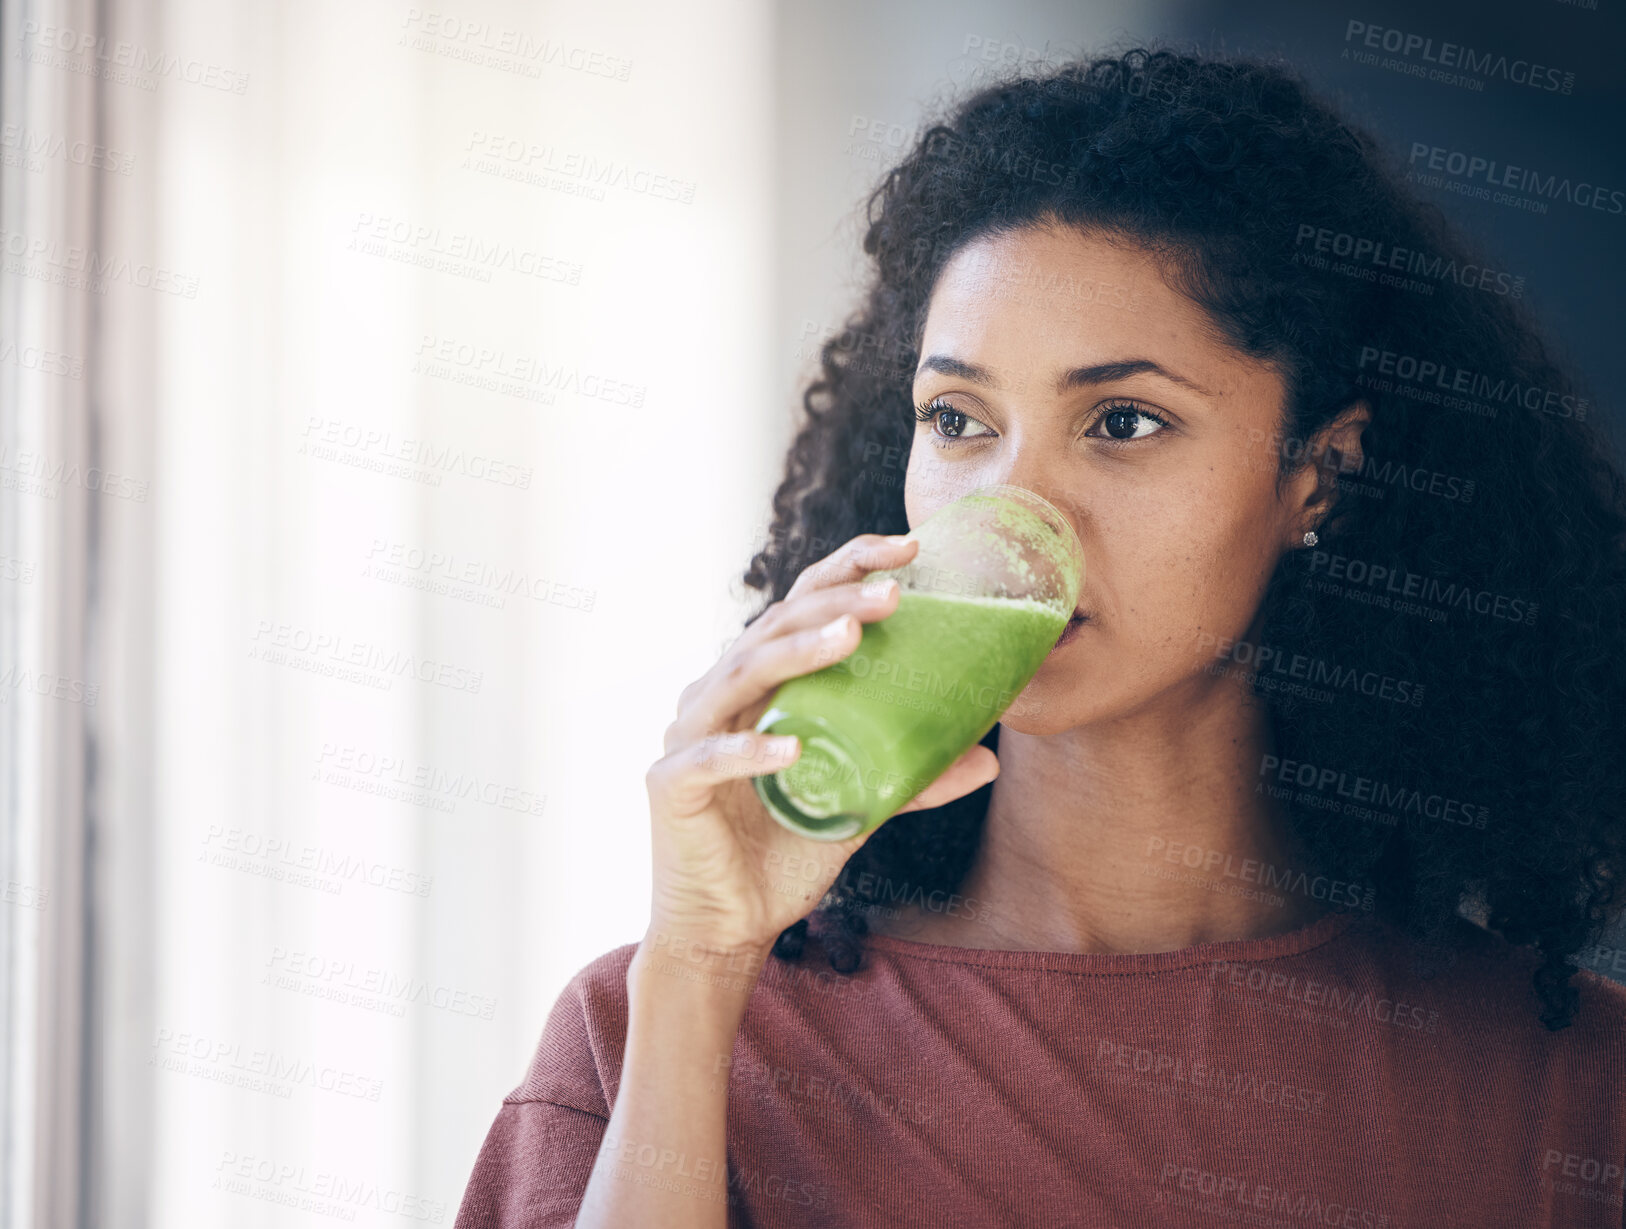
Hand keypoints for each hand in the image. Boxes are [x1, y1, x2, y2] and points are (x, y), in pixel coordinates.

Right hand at [642, 533, 1000, 955]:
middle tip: (893, 594)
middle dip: (835, 604)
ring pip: (742, 674)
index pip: (802, 605)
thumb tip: (989, 758)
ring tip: (850, 639)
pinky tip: (792, 746)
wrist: (728, 925)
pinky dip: (750, 749)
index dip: (848, 569)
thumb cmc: (786, 851)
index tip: (909, 551)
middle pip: (774, 626)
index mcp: (761, 682)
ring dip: (797, 653)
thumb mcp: (861, 805)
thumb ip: (913, 777)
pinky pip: (711, 757)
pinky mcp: (671, 784)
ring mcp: (690, 734)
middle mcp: (720, 693)